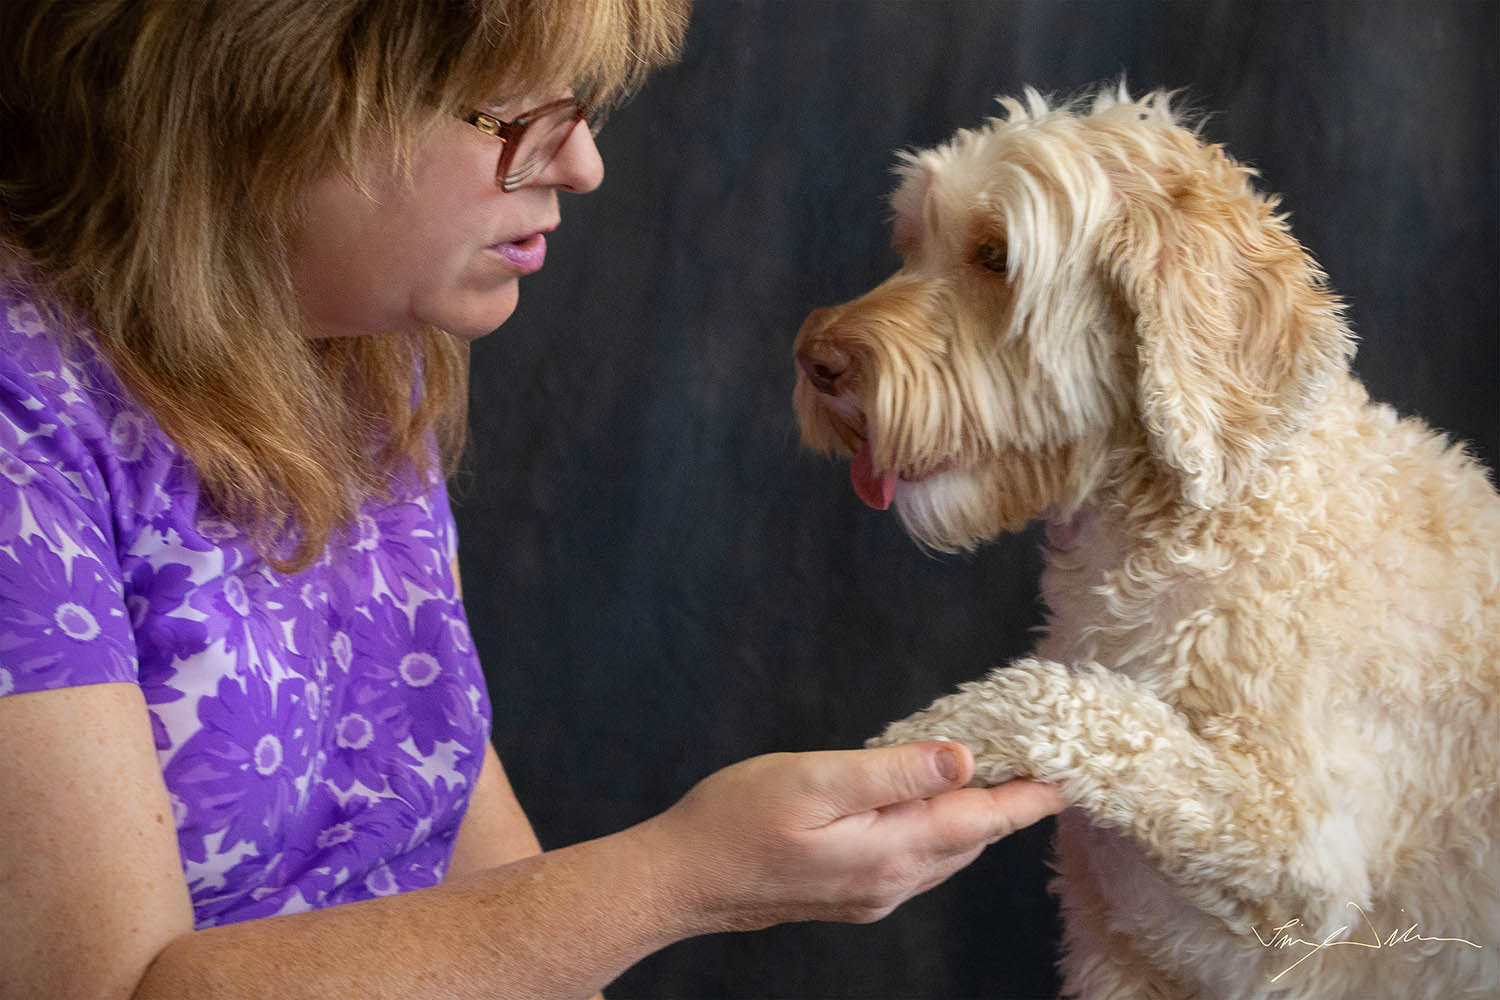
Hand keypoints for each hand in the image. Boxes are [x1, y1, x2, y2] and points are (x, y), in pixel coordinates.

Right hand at [638, 742, 1064, 933]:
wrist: (682, 880)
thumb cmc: (736, 822)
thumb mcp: (815, 780)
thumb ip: (892, 772)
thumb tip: (962, 761)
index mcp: (890, 852)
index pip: (979, 821)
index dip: (1026, 798)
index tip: (1068, 780)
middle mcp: (891, 883)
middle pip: (969, 840)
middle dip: (1008, 805)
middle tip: (1039, 764)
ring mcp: (872, 894)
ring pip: (945, 853)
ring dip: (974, 818)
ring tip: (998, 779)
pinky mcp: (852, 893)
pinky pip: (916, 860)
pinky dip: (938, 830)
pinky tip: (930, 806)